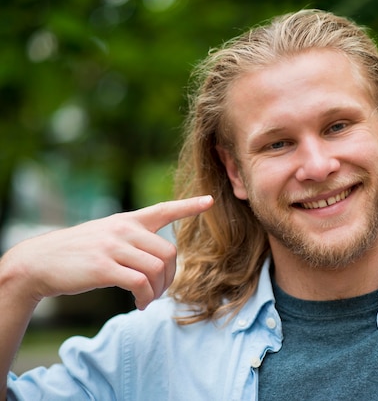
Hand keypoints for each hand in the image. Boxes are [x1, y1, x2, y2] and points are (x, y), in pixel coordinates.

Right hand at [1, 195, 212, 309]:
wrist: (39, 262)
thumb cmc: (77, 252)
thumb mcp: (105, 235)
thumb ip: (132, 240)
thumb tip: (160, 261)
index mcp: (127, 220)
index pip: (163, 209)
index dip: (188, 206)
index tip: (209, 201)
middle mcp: (124, 230)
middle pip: (169, 252)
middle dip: (170, 277)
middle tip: (158, 292)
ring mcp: (114, 247)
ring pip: (157, 269)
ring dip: (157, 291)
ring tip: (146, 300)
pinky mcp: (104, 267)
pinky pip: (140, 283)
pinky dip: (145, 297)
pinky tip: (138, 304)